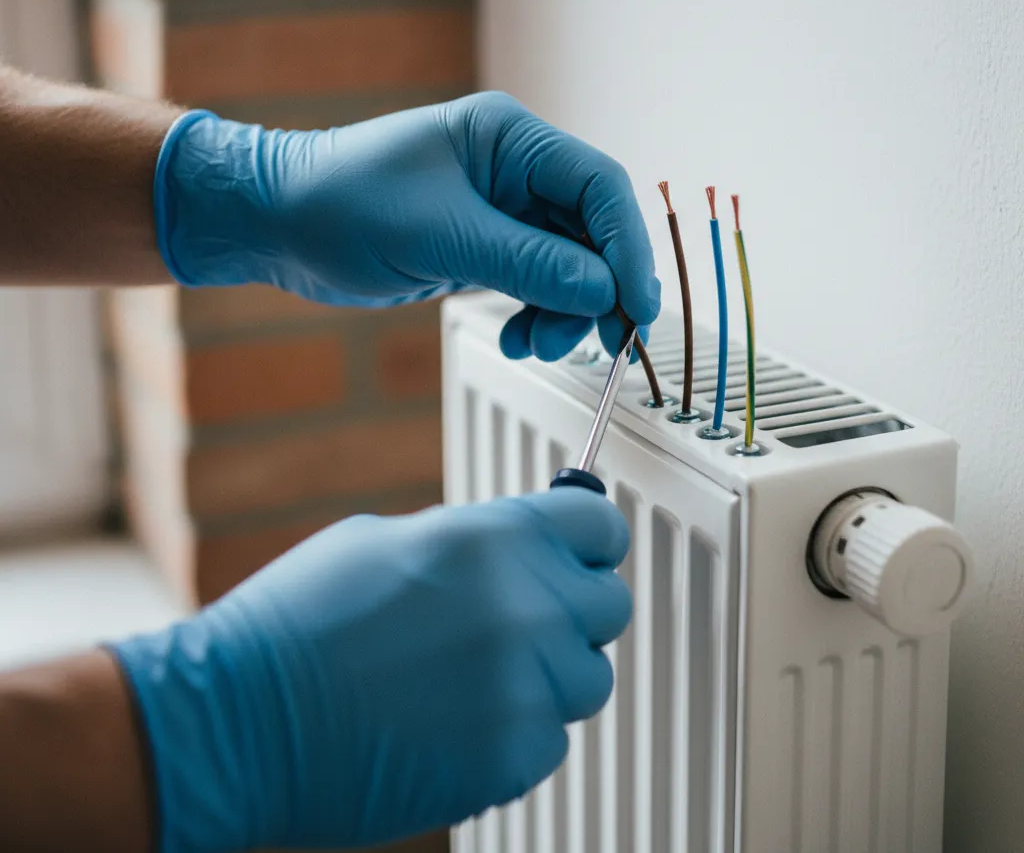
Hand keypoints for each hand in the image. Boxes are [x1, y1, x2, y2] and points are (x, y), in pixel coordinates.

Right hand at [112, 489, 631, 850]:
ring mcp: (525, 687)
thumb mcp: (387, 541)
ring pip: (588, 678)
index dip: (590, 538)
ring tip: (474, 677)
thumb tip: (519, 547)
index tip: (581, 551)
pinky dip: (516, 732)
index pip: (600, 524)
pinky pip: (550, 738)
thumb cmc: (299, 620)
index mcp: (494, 539)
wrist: (239, 719)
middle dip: (572, 610)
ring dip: (549, 676)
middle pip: (609, 605)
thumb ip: (473, 543)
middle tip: (519, 621)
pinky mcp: (513, 759)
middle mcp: (526, 608)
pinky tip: (452, 722)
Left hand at [156, 91, 659, 358]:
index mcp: (510, 138)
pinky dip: (537, 315)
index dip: (628, 246)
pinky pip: (534, 283)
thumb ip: (528, 262)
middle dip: (599, 288)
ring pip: (567, 264)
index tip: (636, 304)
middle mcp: (514, 170)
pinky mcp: (482, 246)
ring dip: (566, 311)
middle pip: (592, 230)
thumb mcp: (440, 235)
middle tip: (603, 341)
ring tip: (537, 345)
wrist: (278, 223)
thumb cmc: (343, 205)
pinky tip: (520, 339)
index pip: (599, 186)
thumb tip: (604, 290)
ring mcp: (500, 210)